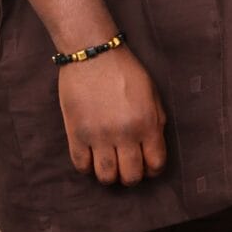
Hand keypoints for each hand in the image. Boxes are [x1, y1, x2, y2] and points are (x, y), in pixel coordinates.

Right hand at [56, 47, 167, 185]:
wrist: (93, 54)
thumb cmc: (125, 71)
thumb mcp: (152, 94)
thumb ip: (156, 122)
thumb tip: (153, 148)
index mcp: (147, 123)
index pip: (156, 164)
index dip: (153, 169)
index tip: (147, 165)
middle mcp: (125, 134)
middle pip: (131, 176)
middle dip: (131, 176)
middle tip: (127, 166)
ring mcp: (98, 136)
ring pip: (106, 177)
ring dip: (110, 176)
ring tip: (109, 163)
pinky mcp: (76, 134)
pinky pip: (81, 166)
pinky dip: (87, 166)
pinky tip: (91, 156)